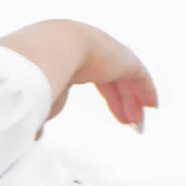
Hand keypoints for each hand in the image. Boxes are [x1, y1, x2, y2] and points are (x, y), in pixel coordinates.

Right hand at [0, 22, 157, 131]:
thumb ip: (41, 113)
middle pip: (111, 79)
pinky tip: (152, 106)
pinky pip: (139, 76)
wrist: (48, 50)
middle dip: (119, 101)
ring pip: (126, 79)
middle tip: (126, 120)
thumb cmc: (33, 75)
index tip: (109, 111)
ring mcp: (108, 52)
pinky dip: (146, 91)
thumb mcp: (37, 99)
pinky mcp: (123, 59)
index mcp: (68, 55)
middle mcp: (90, 50)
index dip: (102, 96)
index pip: (89, 75)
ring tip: (137, 123)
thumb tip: (35, 135)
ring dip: (132, 102)